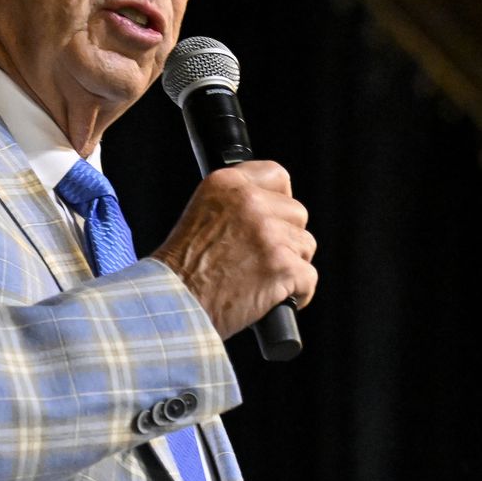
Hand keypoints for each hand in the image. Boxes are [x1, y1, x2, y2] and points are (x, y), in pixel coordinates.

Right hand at [150, 160, 316, 339]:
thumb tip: (274, 207)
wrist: (173, 305)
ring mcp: (268, 234)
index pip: (277, 176)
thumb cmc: (183, 269)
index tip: (275, 217)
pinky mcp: (282, 266)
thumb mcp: (201, 214)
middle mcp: (250, 203)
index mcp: (227, 184)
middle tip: (260, 258)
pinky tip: (273, 298)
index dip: (280, 200)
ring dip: (290, 265)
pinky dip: (298, 293)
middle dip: (286, 237)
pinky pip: (309, 277)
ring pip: (305, 246)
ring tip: (260, 279)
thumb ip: (237, 203)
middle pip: (298, 214)